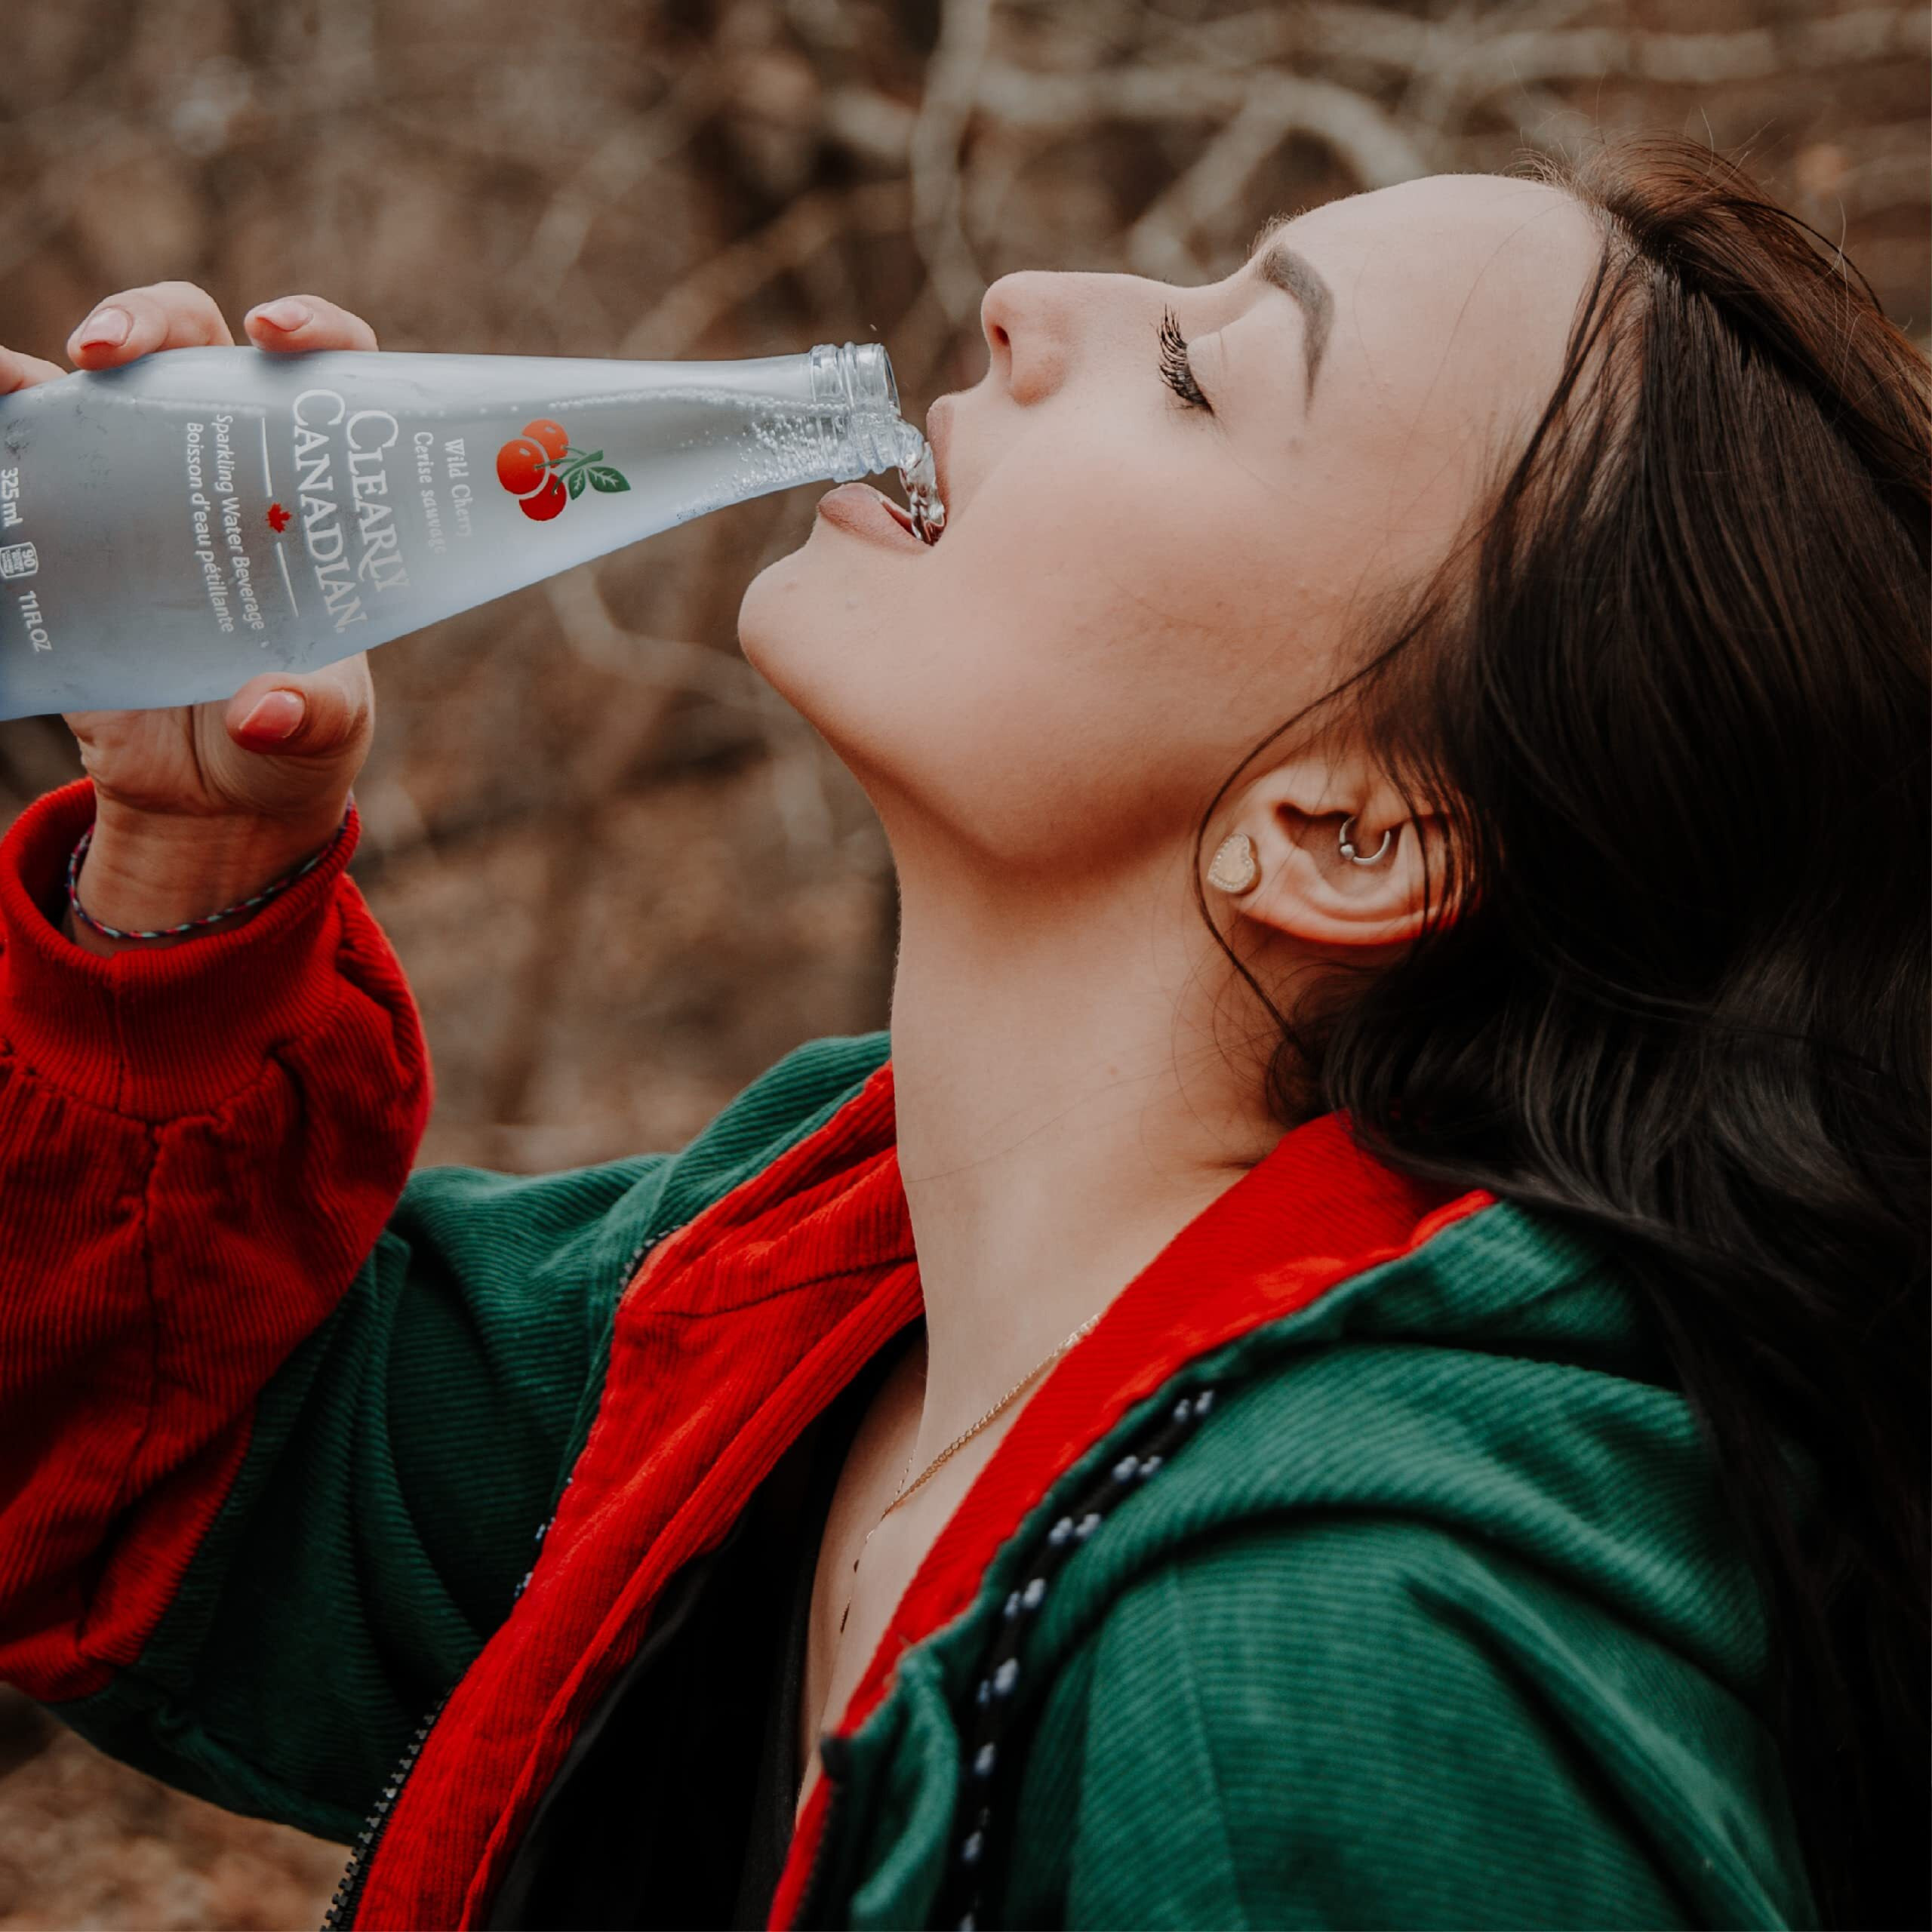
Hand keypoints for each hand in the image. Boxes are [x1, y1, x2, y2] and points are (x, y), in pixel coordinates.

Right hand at [0, 284, 384, 947]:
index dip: (310, 329)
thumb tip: (262, 712)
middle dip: (149, 321)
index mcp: (311, 492)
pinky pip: (22, 453)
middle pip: (191, 345)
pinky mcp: (71, 525)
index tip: (278, 334)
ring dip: (49, 361)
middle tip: (111, 351)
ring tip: (9, 379)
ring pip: (96, 383)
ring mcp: (141, 485)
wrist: (211, 794)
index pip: (323, 377)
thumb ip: (309, 717)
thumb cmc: (292, 738)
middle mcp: (228, 465)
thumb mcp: (324, 731)